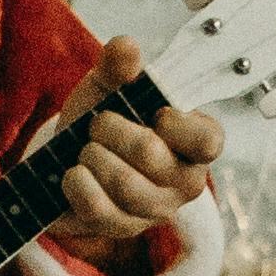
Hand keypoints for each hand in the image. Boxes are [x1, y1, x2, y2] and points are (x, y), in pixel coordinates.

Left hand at [44, 37, 221, 266]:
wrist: (67, 158)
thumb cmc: (102, 119)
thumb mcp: (108, 86)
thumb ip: (119, 64)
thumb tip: (127, 47)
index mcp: (196, 141)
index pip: (208, 140)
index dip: (178, 125)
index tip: (154, 112)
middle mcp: (185, 180)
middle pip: (151, 155)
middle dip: (110, 129)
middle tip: (98, 123)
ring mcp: (156, 209)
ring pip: (124, 185)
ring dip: (92, 156)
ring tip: (86, 148)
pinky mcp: (124, 229)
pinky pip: (98, 209)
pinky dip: (77, 183)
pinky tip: (74, 173)